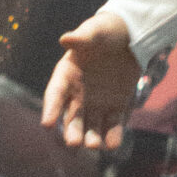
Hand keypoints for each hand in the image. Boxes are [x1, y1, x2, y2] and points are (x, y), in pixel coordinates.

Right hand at [41, 9, 139, 150]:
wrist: (130, 35)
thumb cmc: (106, 31)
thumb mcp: (94, 32)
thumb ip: (82, 38)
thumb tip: (65, 39)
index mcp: (66, 74)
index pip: (55, 94)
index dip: (51, 109)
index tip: (47, 124)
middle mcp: (78, 93)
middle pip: (71, 116)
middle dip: (71, 131)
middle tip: (73, 143)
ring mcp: (97, 102)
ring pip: (91, 125)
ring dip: (91, 137)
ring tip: (94, 146)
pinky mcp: (116, 106)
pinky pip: (113, 125)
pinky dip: (113, 136)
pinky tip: (113, 145)